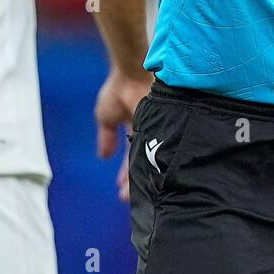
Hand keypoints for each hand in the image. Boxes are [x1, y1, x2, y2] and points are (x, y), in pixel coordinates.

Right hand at [94, 68, 153, 201]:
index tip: (121, 192)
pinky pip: (165, 152)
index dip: (126, 175)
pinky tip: (159, 183)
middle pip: (147, 163)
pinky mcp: (171, 128)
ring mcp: (163, 130)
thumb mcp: (107, 116)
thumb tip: (103, 157)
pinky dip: (162, 167)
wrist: (133, 72)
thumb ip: (106, 137)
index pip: (133, 158)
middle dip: (137, 183)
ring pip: (157, 162)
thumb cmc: (119, 89)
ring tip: (143, 197)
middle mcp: (153, 131)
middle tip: (132, 201)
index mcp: (139, 129)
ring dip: (149, 179)